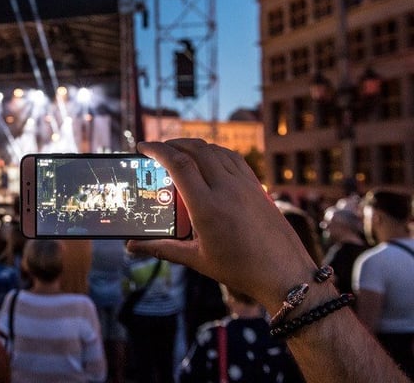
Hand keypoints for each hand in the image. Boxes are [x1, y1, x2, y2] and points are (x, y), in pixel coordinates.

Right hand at [128, 139, 318, 311]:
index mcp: (207, 207)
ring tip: (179, 152)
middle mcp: (226, 189)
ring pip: (214, 150)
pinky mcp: (257, 187)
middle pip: (195, 149)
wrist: (285, 274)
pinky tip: (208, 159)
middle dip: (172, 144)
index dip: (157, 150)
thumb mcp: (196, 259)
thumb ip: (161, 248)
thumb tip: (132, 247)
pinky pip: (233, 158)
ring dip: (193, 146)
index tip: (143, 148)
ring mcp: (244, 185)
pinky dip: (214, 152)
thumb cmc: (240, 269)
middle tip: (156, 150)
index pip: (178, 164)